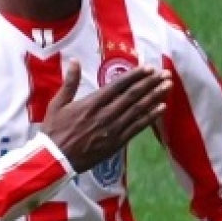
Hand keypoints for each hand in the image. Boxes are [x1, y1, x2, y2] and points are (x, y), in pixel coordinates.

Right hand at [41, 60, 170, 172]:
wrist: (55, 160)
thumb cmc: (54, 131)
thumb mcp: (57, 104)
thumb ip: (69, 83)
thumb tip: (73, 60)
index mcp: (91, 103)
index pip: (118, 85)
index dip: (135, 75)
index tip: (148, 68)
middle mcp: (105, 114)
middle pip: (132, 95)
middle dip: (150, 83)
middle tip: (165, 74)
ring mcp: (112, 130)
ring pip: (138, 110)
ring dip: (154, 97)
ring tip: (168, 87)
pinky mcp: (116, 143)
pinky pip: (137, 128)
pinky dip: (150, 117)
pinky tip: (161, 108)